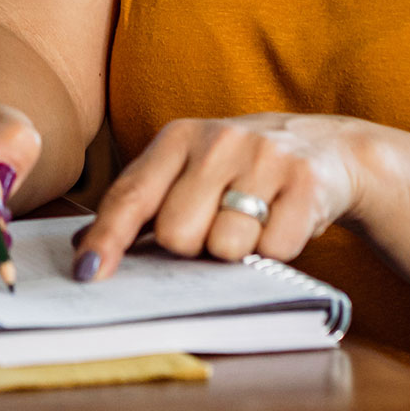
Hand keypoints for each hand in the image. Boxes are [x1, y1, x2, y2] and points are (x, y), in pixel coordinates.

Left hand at [71, 114, 361, 282]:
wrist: (324, 147)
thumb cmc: (241, 170)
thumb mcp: (189, 171)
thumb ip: (141, 205)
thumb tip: (84, 250)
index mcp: (179, 138)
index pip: (131, 194)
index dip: (107, 238)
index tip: (88, 272)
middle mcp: (218, 140)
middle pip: (176, 234)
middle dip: (193, 248)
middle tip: (215, 227)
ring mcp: (263, 157)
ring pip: (225, 247)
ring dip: (238, 252)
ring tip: (252, 223)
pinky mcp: (305, 182)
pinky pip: (274, 250)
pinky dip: (277, 250)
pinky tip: (282, 221)